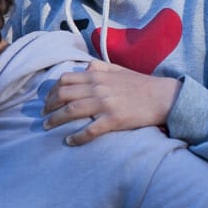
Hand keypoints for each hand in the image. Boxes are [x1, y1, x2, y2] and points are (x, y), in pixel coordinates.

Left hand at [42, 62, 180, 145]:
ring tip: (47, 127)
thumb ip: (101, 66)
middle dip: (49, 106)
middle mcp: (98, 87)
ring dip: (56, 120)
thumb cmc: (141, 84)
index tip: (48, 100)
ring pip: (71, 111)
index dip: (52, 90)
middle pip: (63, 95)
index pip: (65, 79)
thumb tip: (86, 65)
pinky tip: (69, 142)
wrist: (164, 97)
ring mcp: (105, 103)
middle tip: (43, 115)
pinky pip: (90, 129)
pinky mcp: (114, 119)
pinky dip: (77, 137)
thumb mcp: (119, 69)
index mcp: (98, 74)